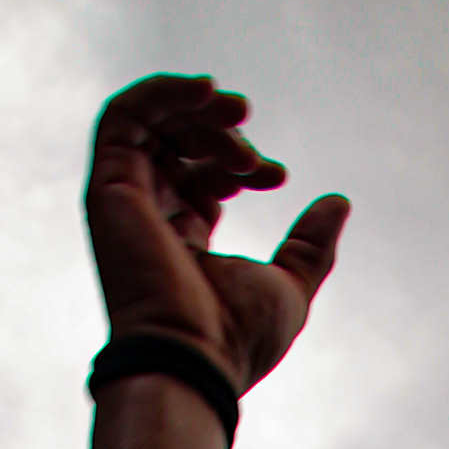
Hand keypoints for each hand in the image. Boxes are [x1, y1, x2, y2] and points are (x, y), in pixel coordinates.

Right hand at [85, 75, 347, 396]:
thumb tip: (339, 202)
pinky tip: (206, 90)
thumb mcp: (291, 286)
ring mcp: (126, 202)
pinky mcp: (109, 187)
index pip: (204, 179)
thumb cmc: (237, 338)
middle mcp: (150, 219)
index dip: (242, 163)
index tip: (277, 176)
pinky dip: (163, 92)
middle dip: (222, 134)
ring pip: (153, 125)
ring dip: (198, 109)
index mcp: (185, 242)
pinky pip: (124, 117)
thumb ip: (311, 245)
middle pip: (179, 147)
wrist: (193, 358)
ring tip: (238, 113)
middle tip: (254, 145)